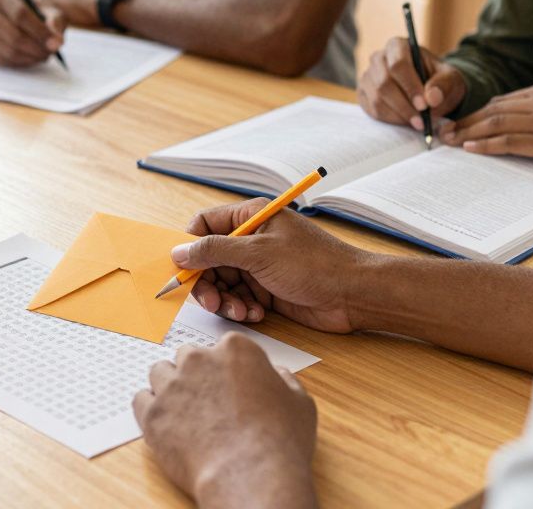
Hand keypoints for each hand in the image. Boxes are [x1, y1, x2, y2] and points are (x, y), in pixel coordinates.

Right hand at [0, 0, 64, 66]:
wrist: (8, 11)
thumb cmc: (30, 9)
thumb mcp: (46, 8)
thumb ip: (54, 22)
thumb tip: (57, 43)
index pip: (20, 15)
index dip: (39, 31)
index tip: (55, 42)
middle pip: (14, 36)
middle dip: (36, 48)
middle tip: (51, 52)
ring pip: (9, 51)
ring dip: (31, 58)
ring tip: (44, 54)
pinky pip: (4, 60)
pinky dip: (22, 62)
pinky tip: (32, 57)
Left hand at [134, 334, 317, 508]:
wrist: (250, 475)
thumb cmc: (280, 441)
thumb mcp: (300, 404)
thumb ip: (284, 381)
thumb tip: (278, 375)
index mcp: (235, 350)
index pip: (223, 347)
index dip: (227, 368)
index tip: (230, 385)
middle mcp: (199, 359)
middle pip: (188, 356)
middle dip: (196, 374)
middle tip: (207, 402)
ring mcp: (172, 385)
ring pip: (160, 373)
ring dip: (169, 387)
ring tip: (185, 413)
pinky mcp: (152, 413)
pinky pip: (141, 400)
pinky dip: (151, 410)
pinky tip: (167, 424)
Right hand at [176, 198, 380, 332]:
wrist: (353, 295)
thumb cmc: (314, 264)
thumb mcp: (259, 253)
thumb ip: (215, 251)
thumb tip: (179, 251)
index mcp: (251, 217)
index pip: (204, 225)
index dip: (190, 246)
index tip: (183, 269)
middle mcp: (252, 239)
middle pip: (209, 259)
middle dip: (207, 282)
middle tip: (211, 302)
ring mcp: (259, 266)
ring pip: (222, 283)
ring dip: (226, 300)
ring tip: (241, 312)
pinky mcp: (266, 290)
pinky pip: (238, 299)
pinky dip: (241, 309)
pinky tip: (258, 314)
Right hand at [358, 38, 466, 131]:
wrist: (429, 89)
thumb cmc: (439, 80)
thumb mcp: (450, 79)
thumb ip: (443, 85)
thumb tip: (432, 99)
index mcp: (398, 46)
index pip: (398, 64)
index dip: (410, 86)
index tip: (424, 105)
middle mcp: (378, 58)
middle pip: (384, 83)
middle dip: (404, 105)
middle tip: (421, 121)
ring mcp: (368, 76)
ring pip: (377, 99)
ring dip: (398, 115)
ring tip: (417, 122)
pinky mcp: (364, 93)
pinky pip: (372, 110)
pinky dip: (390, 119)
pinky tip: (405, 120)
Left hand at [440, 81, 532, 173]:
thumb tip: (507, 121)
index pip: (500, 101)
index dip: (475, 113)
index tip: (458, 122)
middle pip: (492, 110)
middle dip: (465, 122)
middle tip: (443, 132)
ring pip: (495, 124)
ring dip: (468, 133)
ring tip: (449, 141)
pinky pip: (509, 141)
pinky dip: (486, 145)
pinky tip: (471, 148)